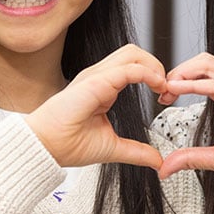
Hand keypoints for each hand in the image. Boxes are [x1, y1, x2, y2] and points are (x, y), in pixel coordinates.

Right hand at [26, 44, 167, 168]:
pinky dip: (147, 74)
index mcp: (102, 87)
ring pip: (132, 53)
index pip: (133, 66)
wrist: (46, 148)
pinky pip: (128, 69)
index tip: (165, 96)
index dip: (154, 76)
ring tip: (163, 86)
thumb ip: (136, 151)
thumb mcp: (112, 148)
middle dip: (157, 65)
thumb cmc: (68, 144)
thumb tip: (157, 161)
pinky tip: (156, 86)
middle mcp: (99, 77)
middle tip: (167, 89)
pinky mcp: (95, 82)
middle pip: (135, 53)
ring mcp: (96, 76)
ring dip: (154, 66)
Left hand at [157, 53, 213, 199]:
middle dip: (177, 71)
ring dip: (182, 73)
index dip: (179, 82)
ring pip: (209, 65)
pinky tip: (178, 90)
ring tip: (165, 87)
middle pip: (203, 63)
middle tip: (160, 90)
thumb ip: (193, 158)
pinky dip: (194, 85)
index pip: (202, 76)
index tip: (163, 98)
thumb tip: (165, 167)